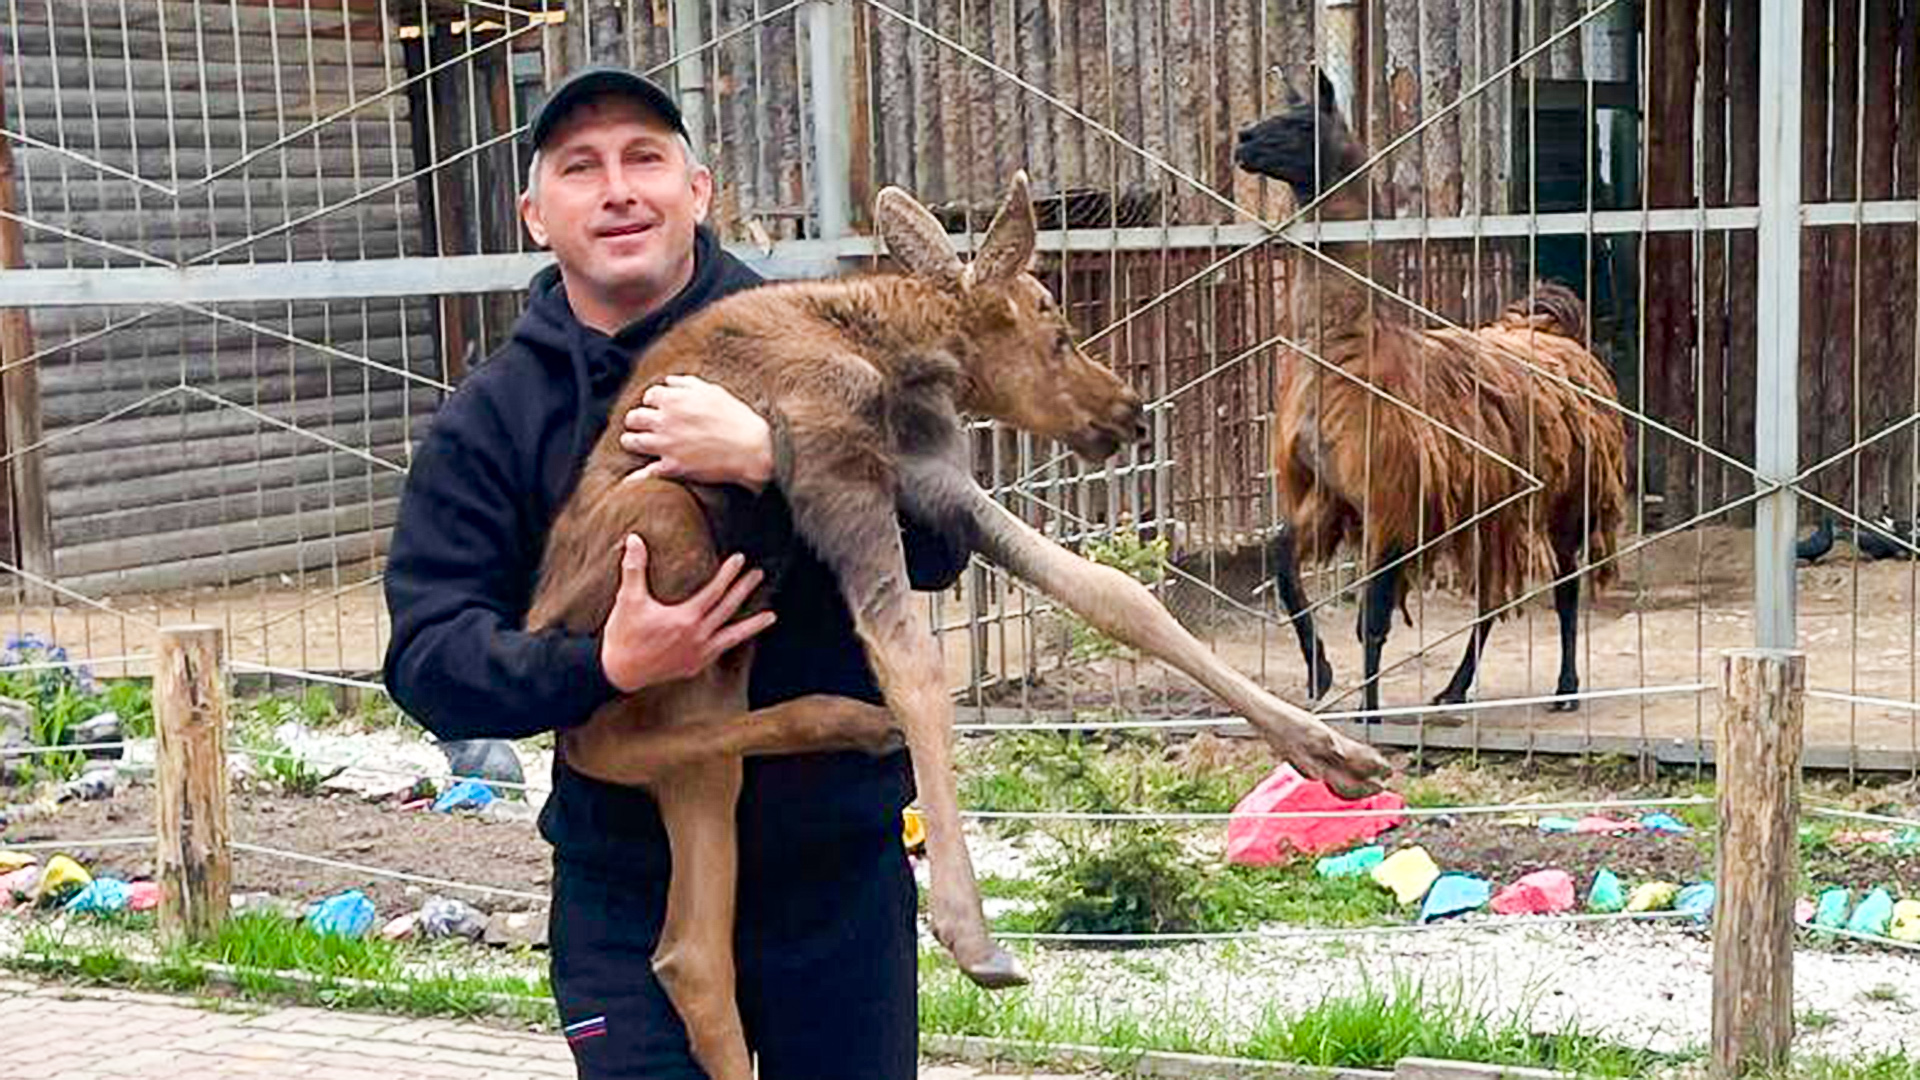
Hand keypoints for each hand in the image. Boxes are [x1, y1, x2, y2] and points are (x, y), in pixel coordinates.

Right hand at [600, 534, 776, 692]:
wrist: (618, 673)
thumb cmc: (623, 635)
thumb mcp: (628, 600)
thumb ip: (634, 569)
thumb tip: (634, 539)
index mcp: (685, 619)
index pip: (714, 591)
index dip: (728, 574)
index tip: (740, 559)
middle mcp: (698, 637)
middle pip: (728, 609)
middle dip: (744, 590)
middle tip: (758, 574)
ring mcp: (699, 654)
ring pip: (733, 637)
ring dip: (753, 625)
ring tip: (772, 616)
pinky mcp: (695, 666)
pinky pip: (721, 651)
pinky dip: (733, 641)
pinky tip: (740, 636)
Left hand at [622, 374, 774, 491]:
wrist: (752, 448)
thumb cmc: (736, 418)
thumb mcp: (714, 391)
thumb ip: (687, 384)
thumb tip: (669, 382)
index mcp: (674, 399)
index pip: (649, 396)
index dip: (655, 403)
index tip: (662, 409)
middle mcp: (664, 420)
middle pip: (634, 417)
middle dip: (639, 421)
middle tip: (647, 427)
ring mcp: (666, 445)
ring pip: (631, 441)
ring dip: (634, 441)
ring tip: (641, 444)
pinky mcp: (672, 467)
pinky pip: (644, 473)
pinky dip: (637, 477)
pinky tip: (633, 479)